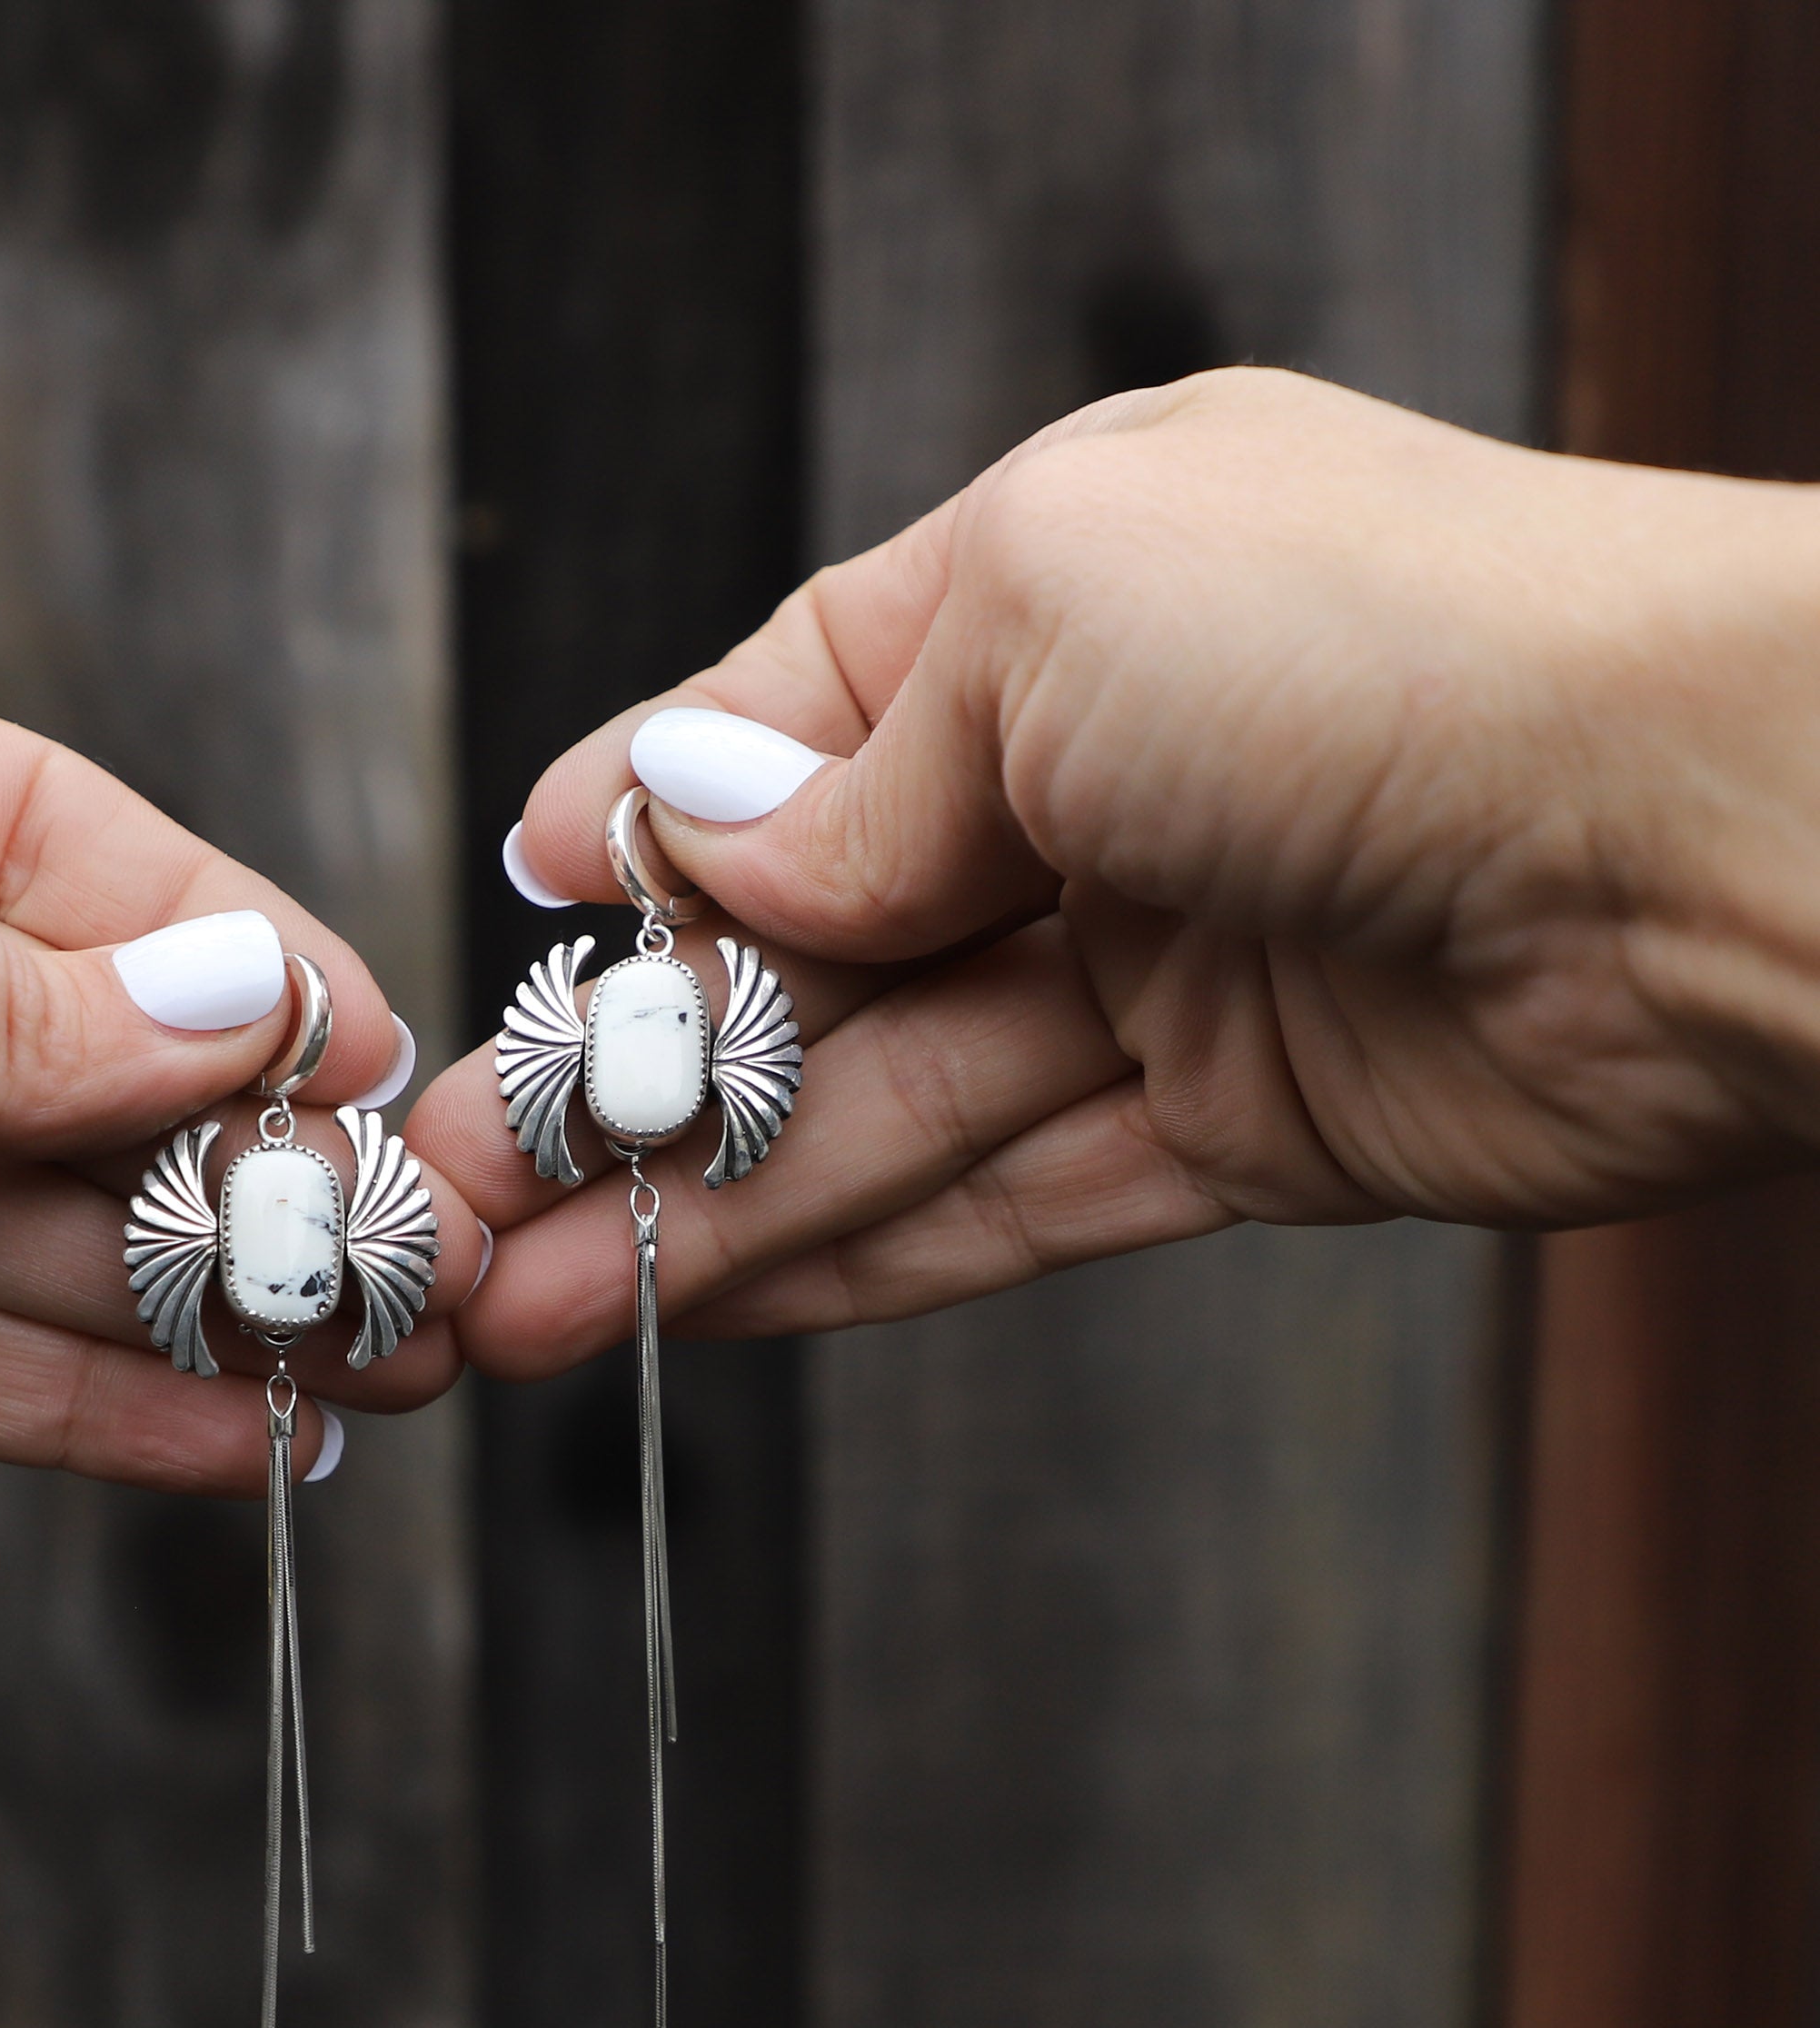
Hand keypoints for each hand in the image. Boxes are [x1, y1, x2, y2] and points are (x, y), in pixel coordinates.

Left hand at [0, 563, 479, 1482]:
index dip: (231, 966)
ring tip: (353, 1372)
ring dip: (170, 1302)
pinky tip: (204, 1443)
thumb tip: (230, 1025)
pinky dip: (49, 1399)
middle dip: (227, 1163)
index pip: (57, 853)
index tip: (378, 1068)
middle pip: (40, 1055)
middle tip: (401, 1261)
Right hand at [411, 368, 1819, 1370]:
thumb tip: (699, 861)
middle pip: (808, 961)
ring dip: (698, 1210)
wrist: (1716, 838)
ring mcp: (1161, 968)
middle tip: (448, 1195)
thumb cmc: (1399, 647)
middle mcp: (1097, 787)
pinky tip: (705, 1308)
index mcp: (1049, 606)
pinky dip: (854, 1261)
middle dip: (627, 1084)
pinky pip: (1003, 1204)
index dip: (640, 848)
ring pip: (880, 1109)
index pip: (784, 738)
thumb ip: (854, 775)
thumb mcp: (1053, 620)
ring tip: (519, 1299)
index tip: (515, 934)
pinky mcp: (1235, 1131)